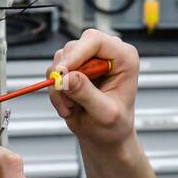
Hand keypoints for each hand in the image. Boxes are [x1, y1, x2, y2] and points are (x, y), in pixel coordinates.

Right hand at [47, 28, 139, 149]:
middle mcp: (105, 53)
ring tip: (72, 107)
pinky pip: (54, 72)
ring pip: (60, 60)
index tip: (62, 72)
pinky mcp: (73, 68)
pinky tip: (68, 106)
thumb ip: (86, 94)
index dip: (76, 53)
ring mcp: (87, 59)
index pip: (95, 41)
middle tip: (66, 97)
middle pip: (74, 48)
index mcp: (124, 58)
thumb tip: (66, 78)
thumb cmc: (115, 125)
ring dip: (60, 86)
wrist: (106, 136)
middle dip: (65, 74)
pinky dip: (56, 91)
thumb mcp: (105, 113)